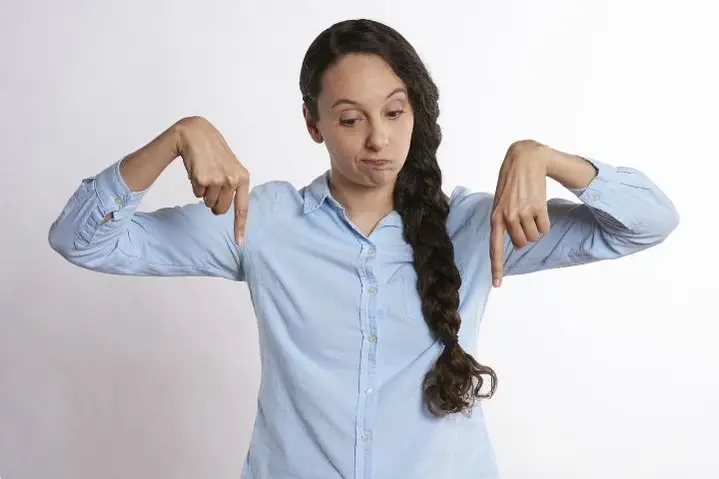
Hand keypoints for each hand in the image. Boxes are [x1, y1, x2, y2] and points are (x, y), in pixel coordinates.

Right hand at [175, 116, 249, 243]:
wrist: (196, 134)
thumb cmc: (213, 152)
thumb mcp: (231, 167)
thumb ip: (233, 186)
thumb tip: (225, 208)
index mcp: (243, 178)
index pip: (242, 208)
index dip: (240, 227)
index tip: (239, 243)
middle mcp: (233, 180)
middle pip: (221, 209)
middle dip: (214, 203)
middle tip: (211, 185)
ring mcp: (218, 180)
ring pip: (208, 203)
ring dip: (204, 193)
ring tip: (205, 173)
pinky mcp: (203, 179)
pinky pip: (197, 194)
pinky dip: (195, 185)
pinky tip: (197, 170)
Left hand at [489, 140, 552, 286]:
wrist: (524, 160)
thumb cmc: (511, 182)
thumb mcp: (500, 202)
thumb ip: (503, 222)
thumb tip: (517, 244)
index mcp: (495, 218)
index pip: (494, 248)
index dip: (496, 268)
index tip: (497, 285)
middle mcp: (507, 218)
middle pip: (521, 244)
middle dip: (525, 235)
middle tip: (524, 218)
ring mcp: (522, 213)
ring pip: (534, 237)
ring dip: (536, 228)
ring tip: (531, 210)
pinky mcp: (537, 208)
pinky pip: (545, 228)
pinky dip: (545, 222)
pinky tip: (539, 206)